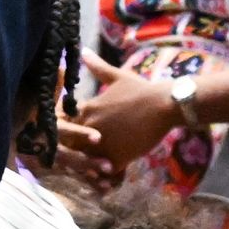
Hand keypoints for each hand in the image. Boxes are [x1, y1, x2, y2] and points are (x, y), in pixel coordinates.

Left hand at [55, 56, 178, 182]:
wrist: (165, 105)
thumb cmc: (142, 89)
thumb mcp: (118, 76)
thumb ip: (97, 67)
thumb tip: (83, 51)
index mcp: (87, 109)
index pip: (63, 124)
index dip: (66, 132)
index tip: (73, 136)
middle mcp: (90, 127)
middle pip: (71, 146)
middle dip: (75, 151)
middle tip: (81, 156)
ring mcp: (102, 144)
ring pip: (86, 161)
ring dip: (90, 165)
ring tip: (96, 169)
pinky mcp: (117, 157)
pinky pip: (104, 172)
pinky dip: (106, 176)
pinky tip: (111, 177)